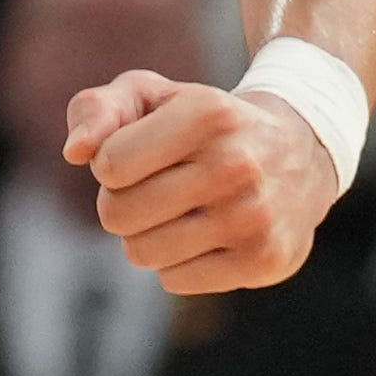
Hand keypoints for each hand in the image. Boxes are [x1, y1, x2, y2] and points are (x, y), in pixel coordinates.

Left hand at [64, 70, 336, 292]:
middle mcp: (236, 165)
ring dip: (147, 236)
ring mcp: (254, 217)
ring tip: (182, 211)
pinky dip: (178, 262)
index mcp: (207, 114)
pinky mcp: (264, 261)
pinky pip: (175, 280)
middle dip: (122, 203)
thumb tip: (75, 152)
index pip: (108, 165)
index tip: (139, 155)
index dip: (110, 164)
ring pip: (141, 253)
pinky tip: (208, 235)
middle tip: (157, 187)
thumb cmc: (202, 123)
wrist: (300, 154)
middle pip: (117, 214)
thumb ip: (96, 109)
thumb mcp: (151, 95)